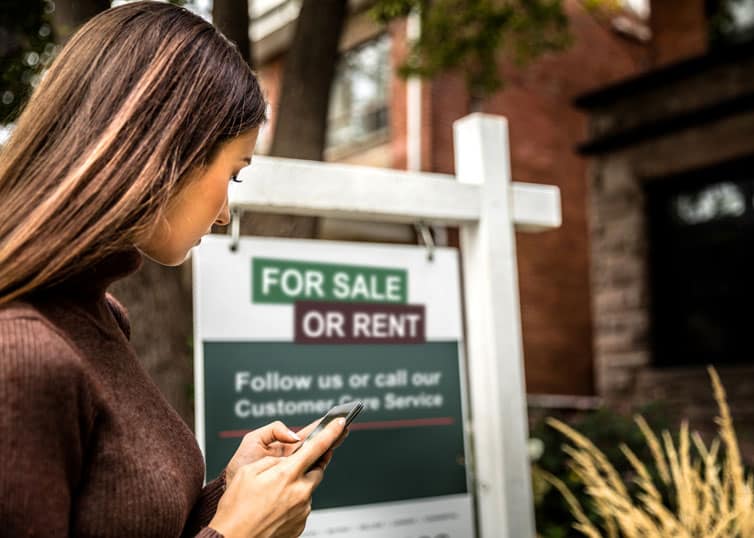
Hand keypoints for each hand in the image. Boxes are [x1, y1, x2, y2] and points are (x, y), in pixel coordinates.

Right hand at [208, 418, 345, 537]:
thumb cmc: (236, 509)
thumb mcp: (248, 472)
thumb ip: (273, 460)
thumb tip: (285, 461)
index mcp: (287, 474)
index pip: (317, 447)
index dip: (331, 432)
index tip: (341, 423)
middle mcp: (299, 492)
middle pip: (317, 469)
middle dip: (309, 464)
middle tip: (292, 466)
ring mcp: (302, 510)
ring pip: (308, 489)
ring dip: (297, 486)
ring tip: (272, 495)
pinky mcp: (301, 524)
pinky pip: (302, 506)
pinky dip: (292, 502)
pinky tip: (274, 507)